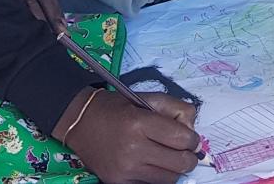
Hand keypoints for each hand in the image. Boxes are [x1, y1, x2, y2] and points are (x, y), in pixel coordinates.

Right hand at [56, 89, 200, 183]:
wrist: (80, 123)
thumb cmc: (116, 108)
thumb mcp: (145, 98)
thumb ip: (174, 108)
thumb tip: (192, 129)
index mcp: (139, 123)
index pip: (182, 139)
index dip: (193, 139)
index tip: (190, 138)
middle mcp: (133, 148)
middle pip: (180, 163)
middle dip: (188, 157)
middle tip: (184, 151)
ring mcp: (125, 169)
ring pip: (169, 178)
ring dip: (174, 169)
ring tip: (169, 158)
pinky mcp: (119, 182)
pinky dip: (157, 176)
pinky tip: (152, 165)